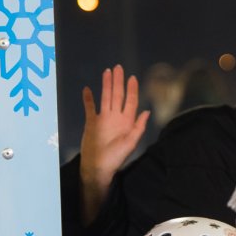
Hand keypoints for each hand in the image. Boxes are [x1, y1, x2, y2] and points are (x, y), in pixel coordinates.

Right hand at [79, 65, 150, 223]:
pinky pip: (90, 108)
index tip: (132, 78)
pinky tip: (87, 89)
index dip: (132, 89)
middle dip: (118, 82)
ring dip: (106, 85)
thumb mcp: (131, 143)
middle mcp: (115, 117)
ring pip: (105, 98)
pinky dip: (88, 99)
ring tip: (107, 72)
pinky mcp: (91, 123)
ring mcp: (103, 119)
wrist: (97, 167)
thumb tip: (147, 112)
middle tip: (118, 68)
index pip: (130, 101)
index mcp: (126, 121)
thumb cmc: (116, 158)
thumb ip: (139, 127)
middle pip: (118, 95)